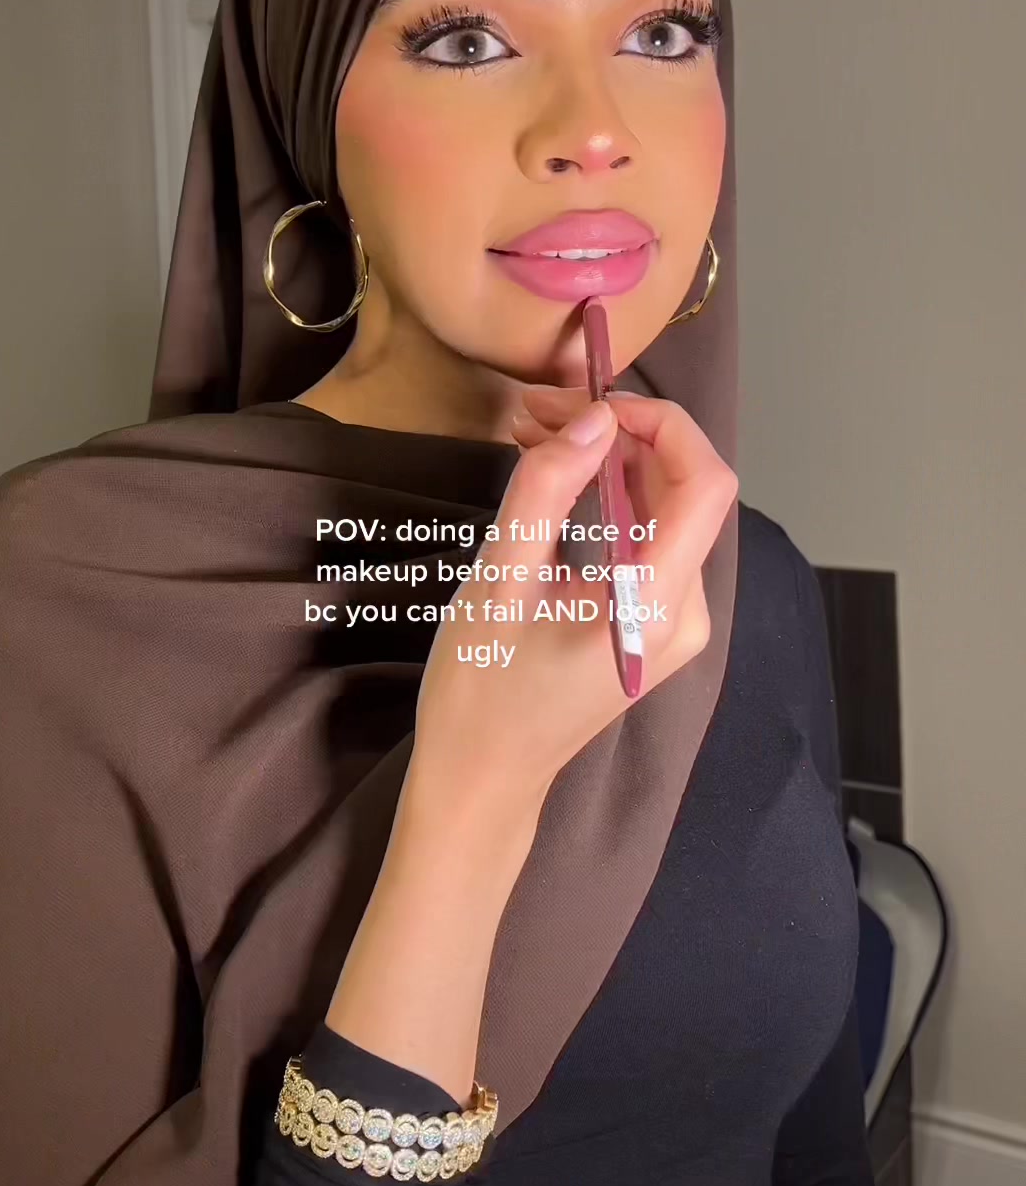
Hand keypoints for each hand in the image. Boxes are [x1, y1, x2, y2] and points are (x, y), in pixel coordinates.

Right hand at [411, 388, 736, 816]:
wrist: (480, 779)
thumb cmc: (482, 692)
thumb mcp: (499, 581)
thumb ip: (545, 490)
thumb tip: (593, 417)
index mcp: (659, 605)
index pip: (705, 484)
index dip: (662, 426)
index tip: (590, 405)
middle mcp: (684, 611)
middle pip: (684, 489)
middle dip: (619, 434)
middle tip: (538, 410)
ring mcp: (670, 619)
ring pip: (662, 507)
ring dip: (606, 460)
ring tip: (533, 430)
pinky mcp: (648, 620)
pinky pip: (645, 536)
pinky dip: (604, 494)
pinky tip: (551, 472)